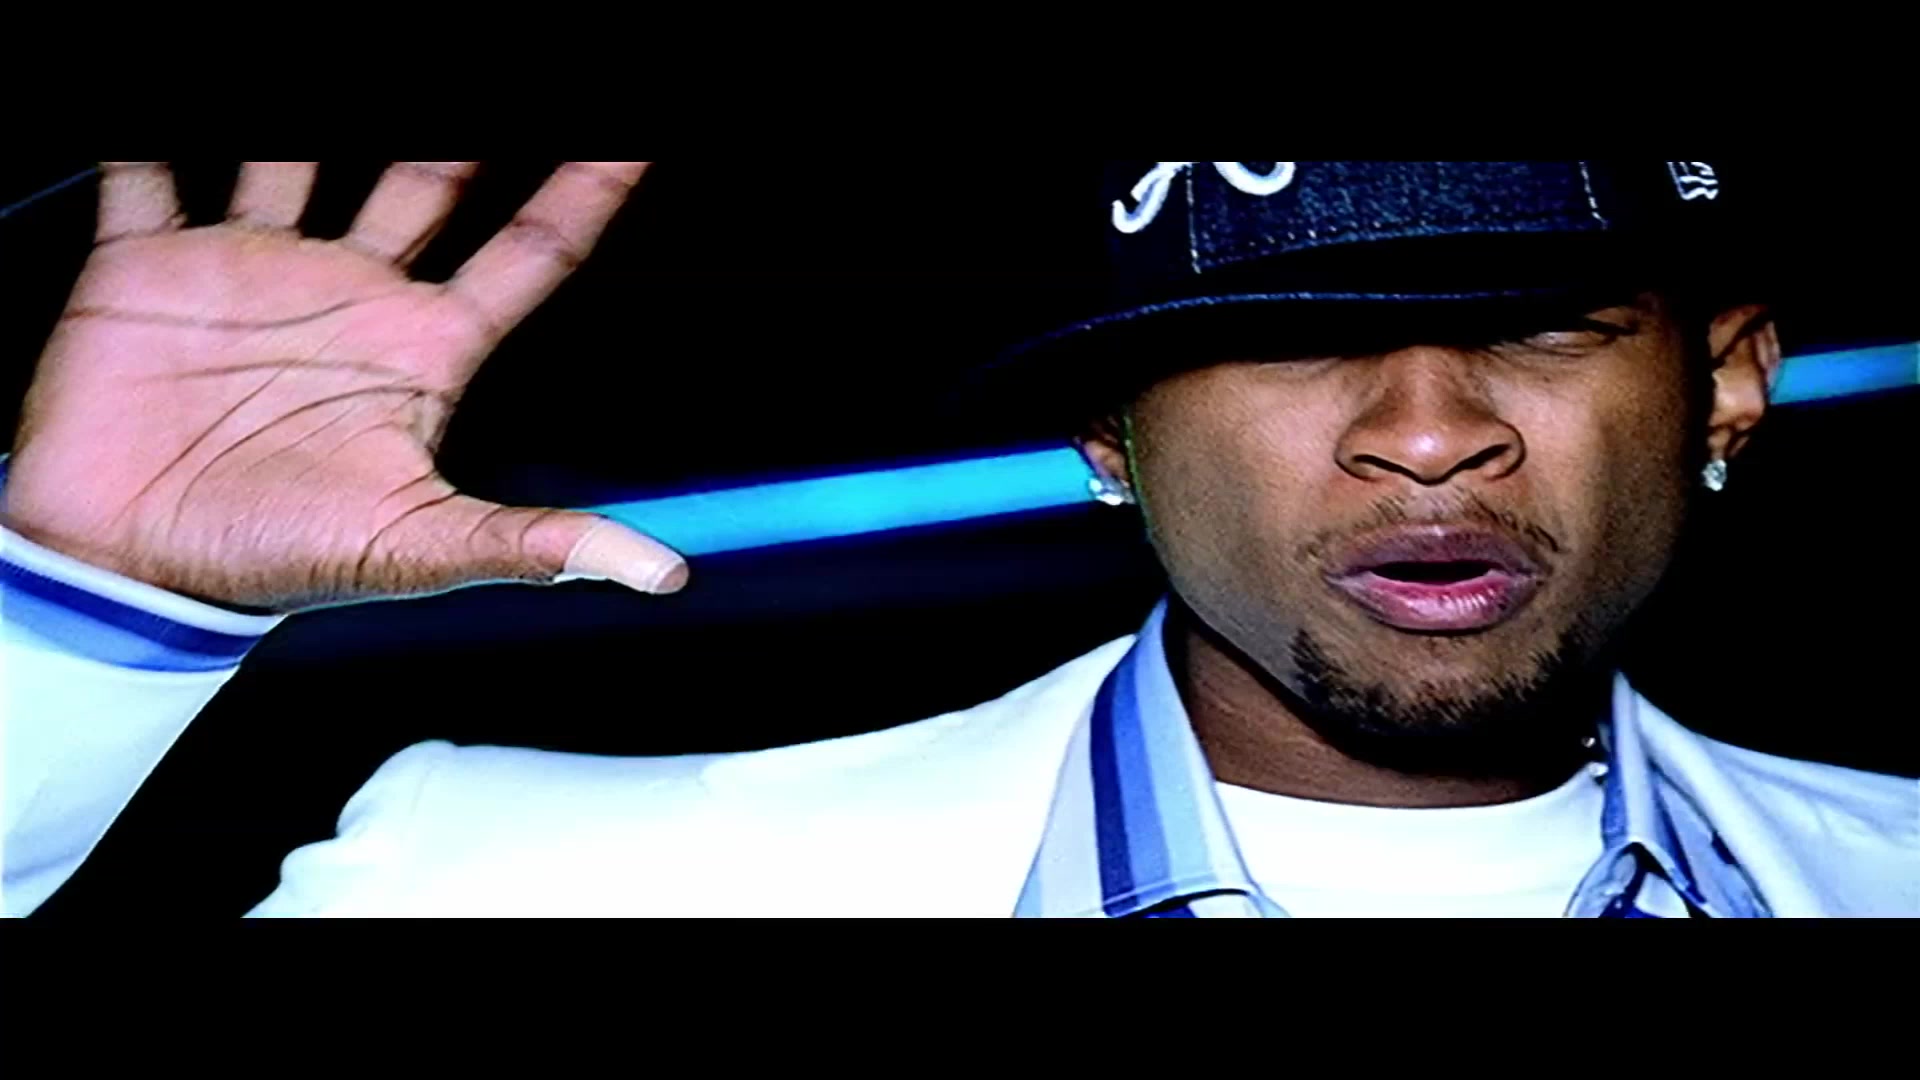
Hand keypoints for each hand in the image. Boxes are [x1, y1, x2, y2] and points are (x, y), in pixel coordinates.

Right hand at [3, 161, 686, 610]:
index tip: (634, 147)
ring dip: (314, 118)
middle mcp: (351, 292)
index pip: (530, 247)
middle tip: (489, 93)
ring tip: (348, 78)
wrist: (133, 572)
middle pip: (430, 177)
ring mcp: (257, 268)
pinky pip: (150, 173)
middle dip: (461, 134)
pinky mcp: (151, 266)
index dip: (585, 190)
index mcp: (421, 344)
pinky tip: (169, 113)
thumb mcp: (419, 547)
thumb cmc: (276, 561)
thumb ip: (535, 545)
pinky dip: (151, 140)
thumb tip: (661, 572)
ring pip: (297, 155)